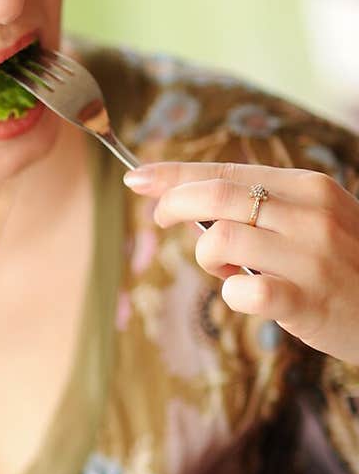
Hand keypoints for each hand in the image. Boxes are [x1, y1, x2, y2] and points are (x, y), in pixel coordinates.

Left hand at [124, 161, 358, 364]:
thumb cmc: (346, 263)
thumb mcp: (315, 219)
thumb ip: (263, 208)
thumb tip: (192, 204)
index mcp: (309, 187)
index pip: (228, 172)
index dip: (175, 175)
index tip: (137, 179)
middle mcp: (311, 215)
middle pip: (219, 198)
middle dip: (175, 205)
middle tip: (160, 220)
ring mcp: (312, 257)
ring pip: (224, 240)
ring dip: (209, 257)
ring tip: (227, 270)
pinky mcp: (309, 301)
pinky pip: (247, 291)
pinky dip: (232, 293)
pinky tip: (244, 294)